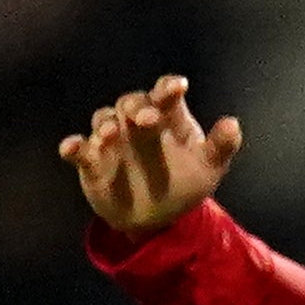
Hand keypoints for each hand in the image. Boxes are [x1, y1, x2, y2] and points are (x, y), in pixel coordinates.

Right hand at [60, 74, 237, 232]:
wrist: (157, 218)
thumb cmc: (184, 184)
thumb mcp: (209, 168)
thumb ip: (221, 146)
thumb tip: (233, 123)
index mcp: (167, 120)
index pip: (165, 96)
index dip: (168, 88)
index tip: (177, 87)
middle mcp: (136, 123)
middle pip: (130, 103)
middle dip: (137, 107)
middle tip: (148, 119)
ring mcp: (112, 140)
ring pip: (103, 119)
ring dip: (106, 123)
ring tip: (112, 133)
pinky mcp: (91, 160)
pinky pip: (78, 150)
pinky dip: (73, 147)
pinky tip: (72, 149)